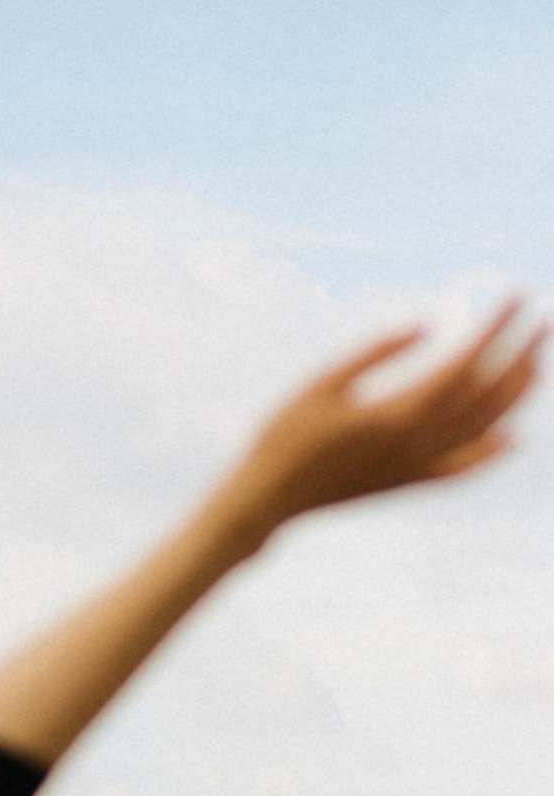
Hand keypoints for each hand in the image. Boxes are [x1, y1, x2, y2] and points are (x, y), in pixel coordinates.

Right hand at [215, 303, 542, 552]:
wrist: (268, 499)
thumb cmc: (285, 434)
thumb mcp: (322, 382)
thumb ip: (377, 351)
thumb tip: (429, 322)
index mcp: (398, 413)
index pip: (467, 363)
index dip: (497, 327)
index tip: (516, 296)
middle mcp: (418, 444)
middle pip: (488, 395)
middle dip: (522, 353)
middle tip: (544, 318)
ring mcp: (417, 467)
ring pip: (486, 429)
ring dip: (517, 393)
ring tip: (537, 361)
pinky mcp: (409, 483)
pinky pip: (465, 468)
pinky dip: (494, 451)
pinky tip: (514, 437)